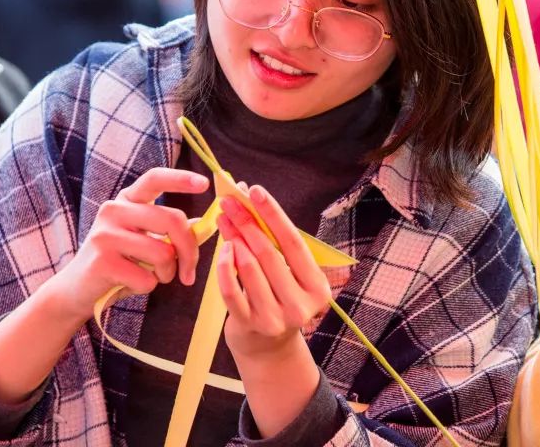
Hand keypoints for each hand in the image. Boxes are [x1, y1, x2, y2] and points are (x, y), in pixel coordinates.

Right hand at [47, 168, 207, 321]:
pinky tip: (130, 285)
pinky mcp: (102, 262)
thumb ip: (168, 230)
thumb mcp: (142, 240)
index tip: (204, 184)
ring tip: (152, 277)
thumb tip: (203, 223)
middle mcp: (114, 210)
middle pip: (172, 220)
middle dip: (190, 251)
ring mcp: (105, 234)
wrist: (76, 290)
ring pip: (163, 253)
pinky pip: (147, 278)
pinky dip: (148, 288)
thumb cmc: (118, 264)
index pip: (154, 179)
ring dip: (166, 274)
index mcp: (126, 200)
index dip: (181, 179)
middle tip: (189, 273)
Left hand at [214, 185, 331, 360]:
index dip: (273, 214)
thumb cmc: (279, 298)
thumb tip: (250, 200)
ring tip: (225, 221)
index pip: (293, 242)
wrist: (269, 349)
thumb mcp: (290, 275)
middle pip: (268, 253)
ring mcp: (274, 319)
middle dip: (247, 222)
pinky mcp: (249, 326)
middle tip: (229, 201)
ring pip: (248, 268)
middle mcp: (299, 305)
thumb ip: (276, 244)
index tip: (255, 191)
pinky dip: (223, 266)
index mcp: (316, 286)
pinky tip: (223, 249)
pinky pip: (231, 290)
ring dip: (233, 239)